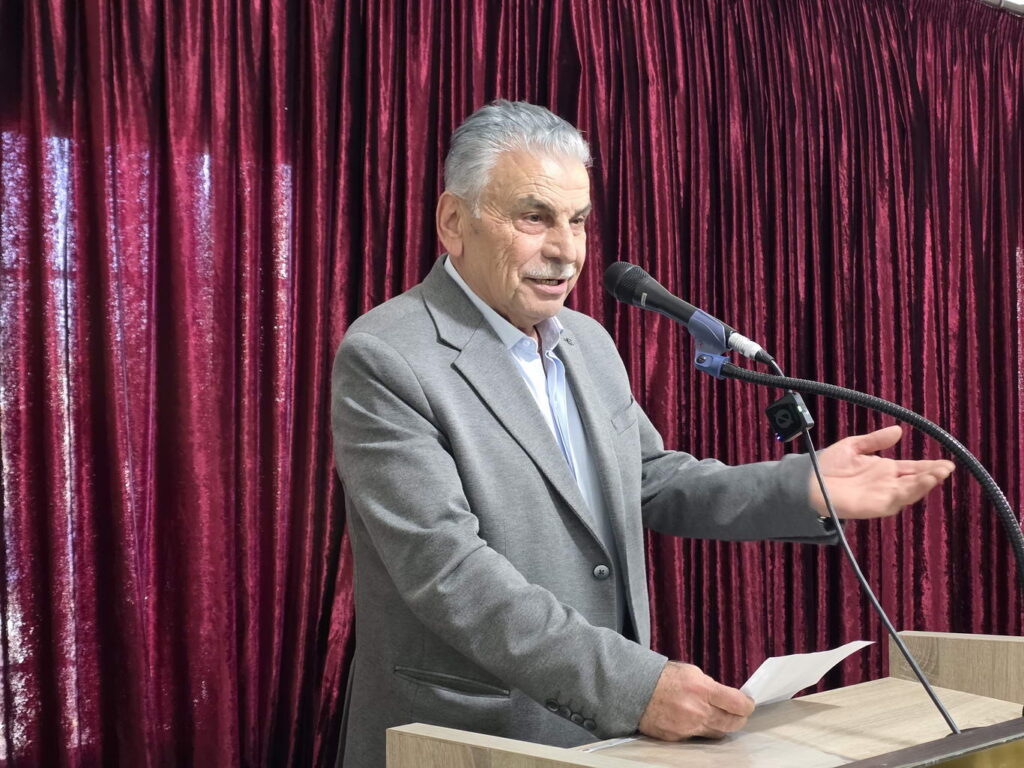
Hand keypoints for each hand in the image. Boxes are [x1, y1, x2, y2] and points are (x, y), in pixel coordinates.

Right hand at [637, 661, 754, 740]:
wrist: (636, 690)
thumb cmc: (663, 678)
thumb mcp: (691, 672)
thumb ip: (710, 686)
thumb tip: (726, 697)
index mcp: (702, 689)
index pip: (738, 704)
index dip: (747, 705)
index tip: (747, 703)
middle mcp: (698, 711)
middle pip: (733, 723)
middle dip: (739, 718)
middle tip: (738, 713)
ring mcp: (688, 727)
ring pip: (718, 733)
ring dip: (722, 725)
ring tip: (719, 716)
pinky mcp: (679, 738)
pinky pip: (700, 737)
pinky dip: (703, 730)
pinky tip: (698, 720)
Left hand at [810, 425, 953, 518]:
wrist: (808, 480)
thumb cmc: (828, 465)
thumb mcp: (854, 446)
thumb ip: (875, 440)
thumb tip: (898, 430)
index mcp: (885, 470)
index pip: (913, 468)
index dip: (929, 466)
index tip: (946, 463)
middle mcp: (887, 484)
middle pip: (916, 481)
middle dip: (932, 475)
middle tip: (946, 468)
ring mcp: (882, 496)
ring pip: (910, 492)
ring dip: (924, 484)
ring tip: (937, 475)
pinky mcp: (875, 506)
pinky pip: (896, 501)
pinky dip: (909, 493)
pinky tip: (918, 485)